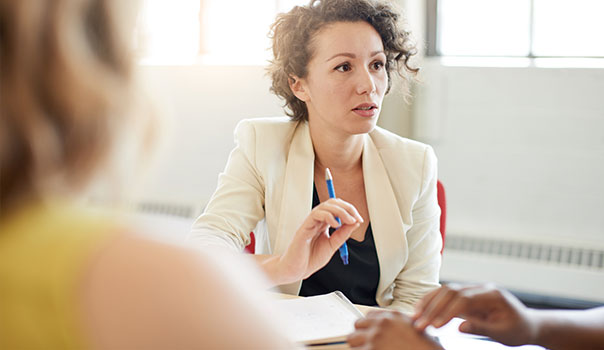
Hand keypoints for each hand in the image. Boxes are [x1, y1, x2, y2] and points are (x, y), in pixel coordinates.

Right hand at [277, 198, 361, 282]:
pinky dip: (328, 216)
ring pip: (325, 206)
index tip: (359, 220)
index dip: (350, 210)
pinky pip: (316, 214)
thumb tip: (355, 222)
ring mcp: (310, 222)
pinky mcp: (304, 227)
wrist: (296, 270)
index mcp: (323, 223)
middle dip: (347, 208)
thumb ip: (342, 234)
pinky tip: (336, 225)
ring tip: (349, 221)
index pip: (337, 208)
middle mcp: (317, 220)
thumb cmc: (310, 259)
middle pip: (332, 203)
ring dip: (340, 211)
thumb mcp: (332, 245)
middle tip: (356, 218)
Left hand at [348, 310, 442, 349]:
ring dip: (358, 346)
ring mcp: (376, 337)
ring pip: (352, 339)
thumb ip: (395, 325)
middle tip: (366, 345)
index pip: (369, 315)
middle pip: (357, 324)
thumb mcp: (411, 328)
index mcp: (393, 316)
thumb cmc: (424, 348)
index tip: (370, 333)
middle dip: (361, 335)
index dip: (369, 326)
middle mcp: (382, 323)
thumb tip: (381, 329)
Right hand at [413, 284, 537, 346]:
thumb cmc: (517, 330)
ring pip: (445, 290)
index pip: (463, 299)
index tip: (434, 326)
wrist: (526, 324)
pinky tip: (421, 310)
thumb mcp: (503, 333)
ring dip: (428, 303)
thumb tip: (459, 327)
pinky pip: (446, 295)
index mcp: (492, 295)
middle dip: (432, 308)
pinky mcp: (466, 296)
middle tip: (419, 324)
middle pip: (451, 292)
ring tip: (415, 316)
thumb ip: (482, 328)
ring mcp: (472, 290)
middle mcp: (480, 288)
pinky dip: (432, 301)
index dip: (446, 312)